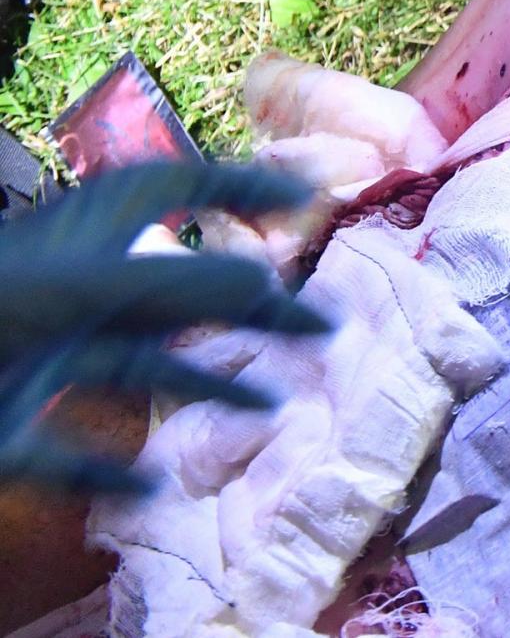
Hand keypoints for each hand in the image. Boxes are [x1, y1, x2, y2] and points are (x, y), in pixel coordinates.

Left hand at [0, 162, 328, 494]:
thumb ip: (165, 283)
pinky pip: (63, 447)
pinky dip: (104, 465)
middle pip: (175, 287)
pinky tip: (147, 484)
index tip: (309, 204)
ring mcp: (32, 357)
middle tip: (319, 328)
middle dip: (248, 306)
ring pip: (133, 367)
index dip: (242, 184)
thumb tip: (266, 278)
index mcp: (80, 235)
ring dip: (200, 388)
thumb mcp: (69, 288)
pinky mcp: (1, 426)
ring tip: (267, 410)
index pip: (176, 187)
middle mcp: (67, 290)